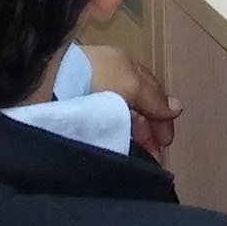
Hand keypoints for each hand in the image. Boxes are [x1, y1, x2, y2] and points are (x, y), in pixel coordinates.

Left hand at [81, 45, 181, 160]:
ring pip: (122, 117)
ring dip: (135, 137)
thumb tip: (177, 108)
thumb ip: (153, 98)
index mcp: (124, 66)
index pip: (151, 91)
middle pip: (138, 106)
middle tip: (156, 156)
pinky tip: (121, 150)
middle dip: (150, 131)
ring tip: (141, 159)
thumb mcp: (131, 83)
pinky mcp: (80, 111)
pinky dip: (117, 136)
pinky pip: (106, 124)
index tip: (167, 140)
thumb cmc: (95, 76)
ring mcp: (93, 95)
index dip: (162, 114)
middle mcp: (110, 78)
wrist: (49, 81)